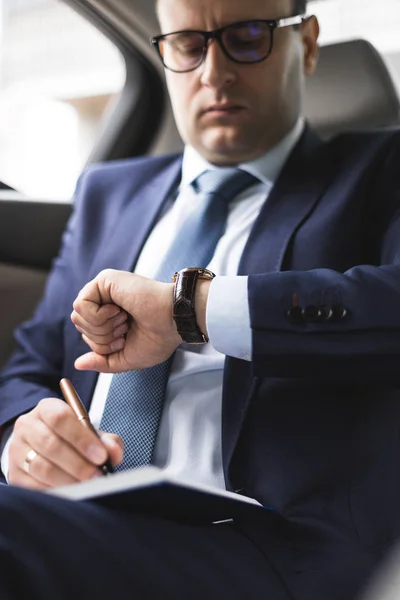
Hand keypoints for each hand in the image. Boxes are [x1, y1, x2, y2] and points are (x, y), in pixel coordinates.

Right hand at [8, 398, 123, 488]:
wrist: (40, 445)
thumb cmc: (69, 437)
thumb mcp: (88, 432)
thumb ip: (105, 439)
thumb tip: (114, 452)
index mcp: (46, 409)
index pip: (61, 418)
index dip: (82, 438)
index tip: (101, 456)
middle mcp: (27, 426)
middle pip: (50, 444)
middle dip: (78, 463)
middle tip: (98, 476)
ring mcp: (18, 451)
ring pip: (41, 467)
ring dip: (68, 479)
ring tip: (88, 486)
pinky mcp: (15, 474)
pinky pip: (33, 486)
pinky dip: (56, 491)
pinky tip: (72, 493)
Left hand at [71, 269, 182, 372]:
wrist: (173, 322)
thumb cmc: (158, 338)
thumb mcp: (126, 357)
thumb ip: (102, 362)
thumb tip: (78, 364)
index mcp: (110, 316)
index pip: (86, 334)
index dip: (102, 345)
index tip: (125, 338)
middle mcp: (105, 300)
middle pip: (79, 325)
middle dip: (101, 337)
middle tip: (125, 329)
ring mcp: (104, 288)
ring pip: (77, 316)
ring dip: (102, 327)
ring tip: (124, 320)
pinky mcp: (104, 279)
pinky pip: (81, 304)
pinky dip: (98, 316)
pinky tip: (119, 311)